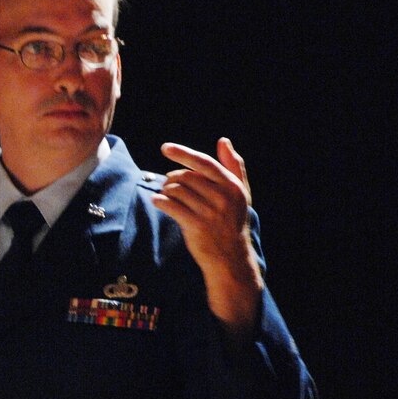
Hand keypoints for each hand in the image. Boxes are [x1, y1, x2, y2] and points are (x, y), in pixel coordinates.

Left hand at [151, 137, 262, 335]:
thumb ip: (234, 166)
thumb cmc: (232, 221)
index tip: (164, 148)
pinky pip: (171, 206)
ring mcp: (210, 212)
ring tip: (166, 195)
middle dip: (172, 178)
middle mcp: (223, 197)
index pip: (204, 163)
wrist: (231, 257)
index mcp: (232, 186)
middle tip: (168, 184)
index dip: (183, 154)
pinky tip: (157, 202)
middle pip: (186, 177)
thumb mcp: (240, 194)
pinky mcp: (197, 226)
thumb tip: (224, 140)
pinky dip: (160, 201)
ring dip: (166, 191)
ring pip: (177, 190)